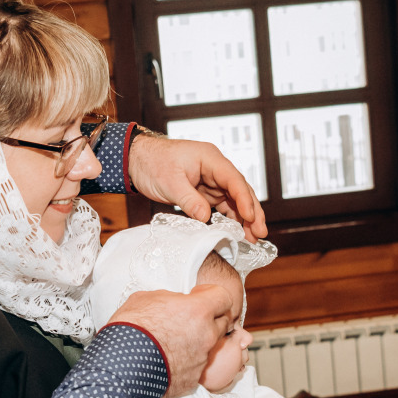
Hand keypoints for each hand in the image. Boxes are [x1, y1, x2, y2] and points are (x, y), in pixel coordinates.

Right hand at [106, 287, 234, 396]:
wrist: (120, 368)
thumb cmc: (130, 328)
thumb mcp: (145, 299)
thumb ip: (170, 298)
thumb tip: (175, 301)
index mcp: (198, 310)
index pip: (224, 297)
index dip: (211, 295)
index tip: (197, 297)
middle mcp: (207, 335)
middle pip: (222, 323)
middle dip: (209, 319)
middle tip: (188, 319)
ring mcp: (202, 359)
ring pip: (209, 346)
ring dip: (197, 341)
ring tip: (173, 342)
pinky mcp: (193, 379)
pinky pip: (197, 366)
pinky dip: (187, 361)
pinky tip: (168, 360)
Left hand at [126, 133, 267, 240]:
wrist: (138, 160)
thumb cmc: (153, 162)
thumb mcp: (170, 182)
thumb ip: (189, 200)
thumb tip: (205, 218)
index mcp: (210, 159)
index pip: (233, 180)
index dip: (244, 199)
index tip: (251, 217)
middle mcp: (215, 169)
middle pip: (240, 191)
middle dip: (252, 212)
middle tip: (260, 233)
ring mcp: (212, 181)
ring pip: (234, 201)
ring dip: (244, 219)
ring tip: (253, 239)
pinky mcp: (205, 192)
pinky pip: (223, 206)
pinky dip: (230, 219)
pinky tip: (237, 232)